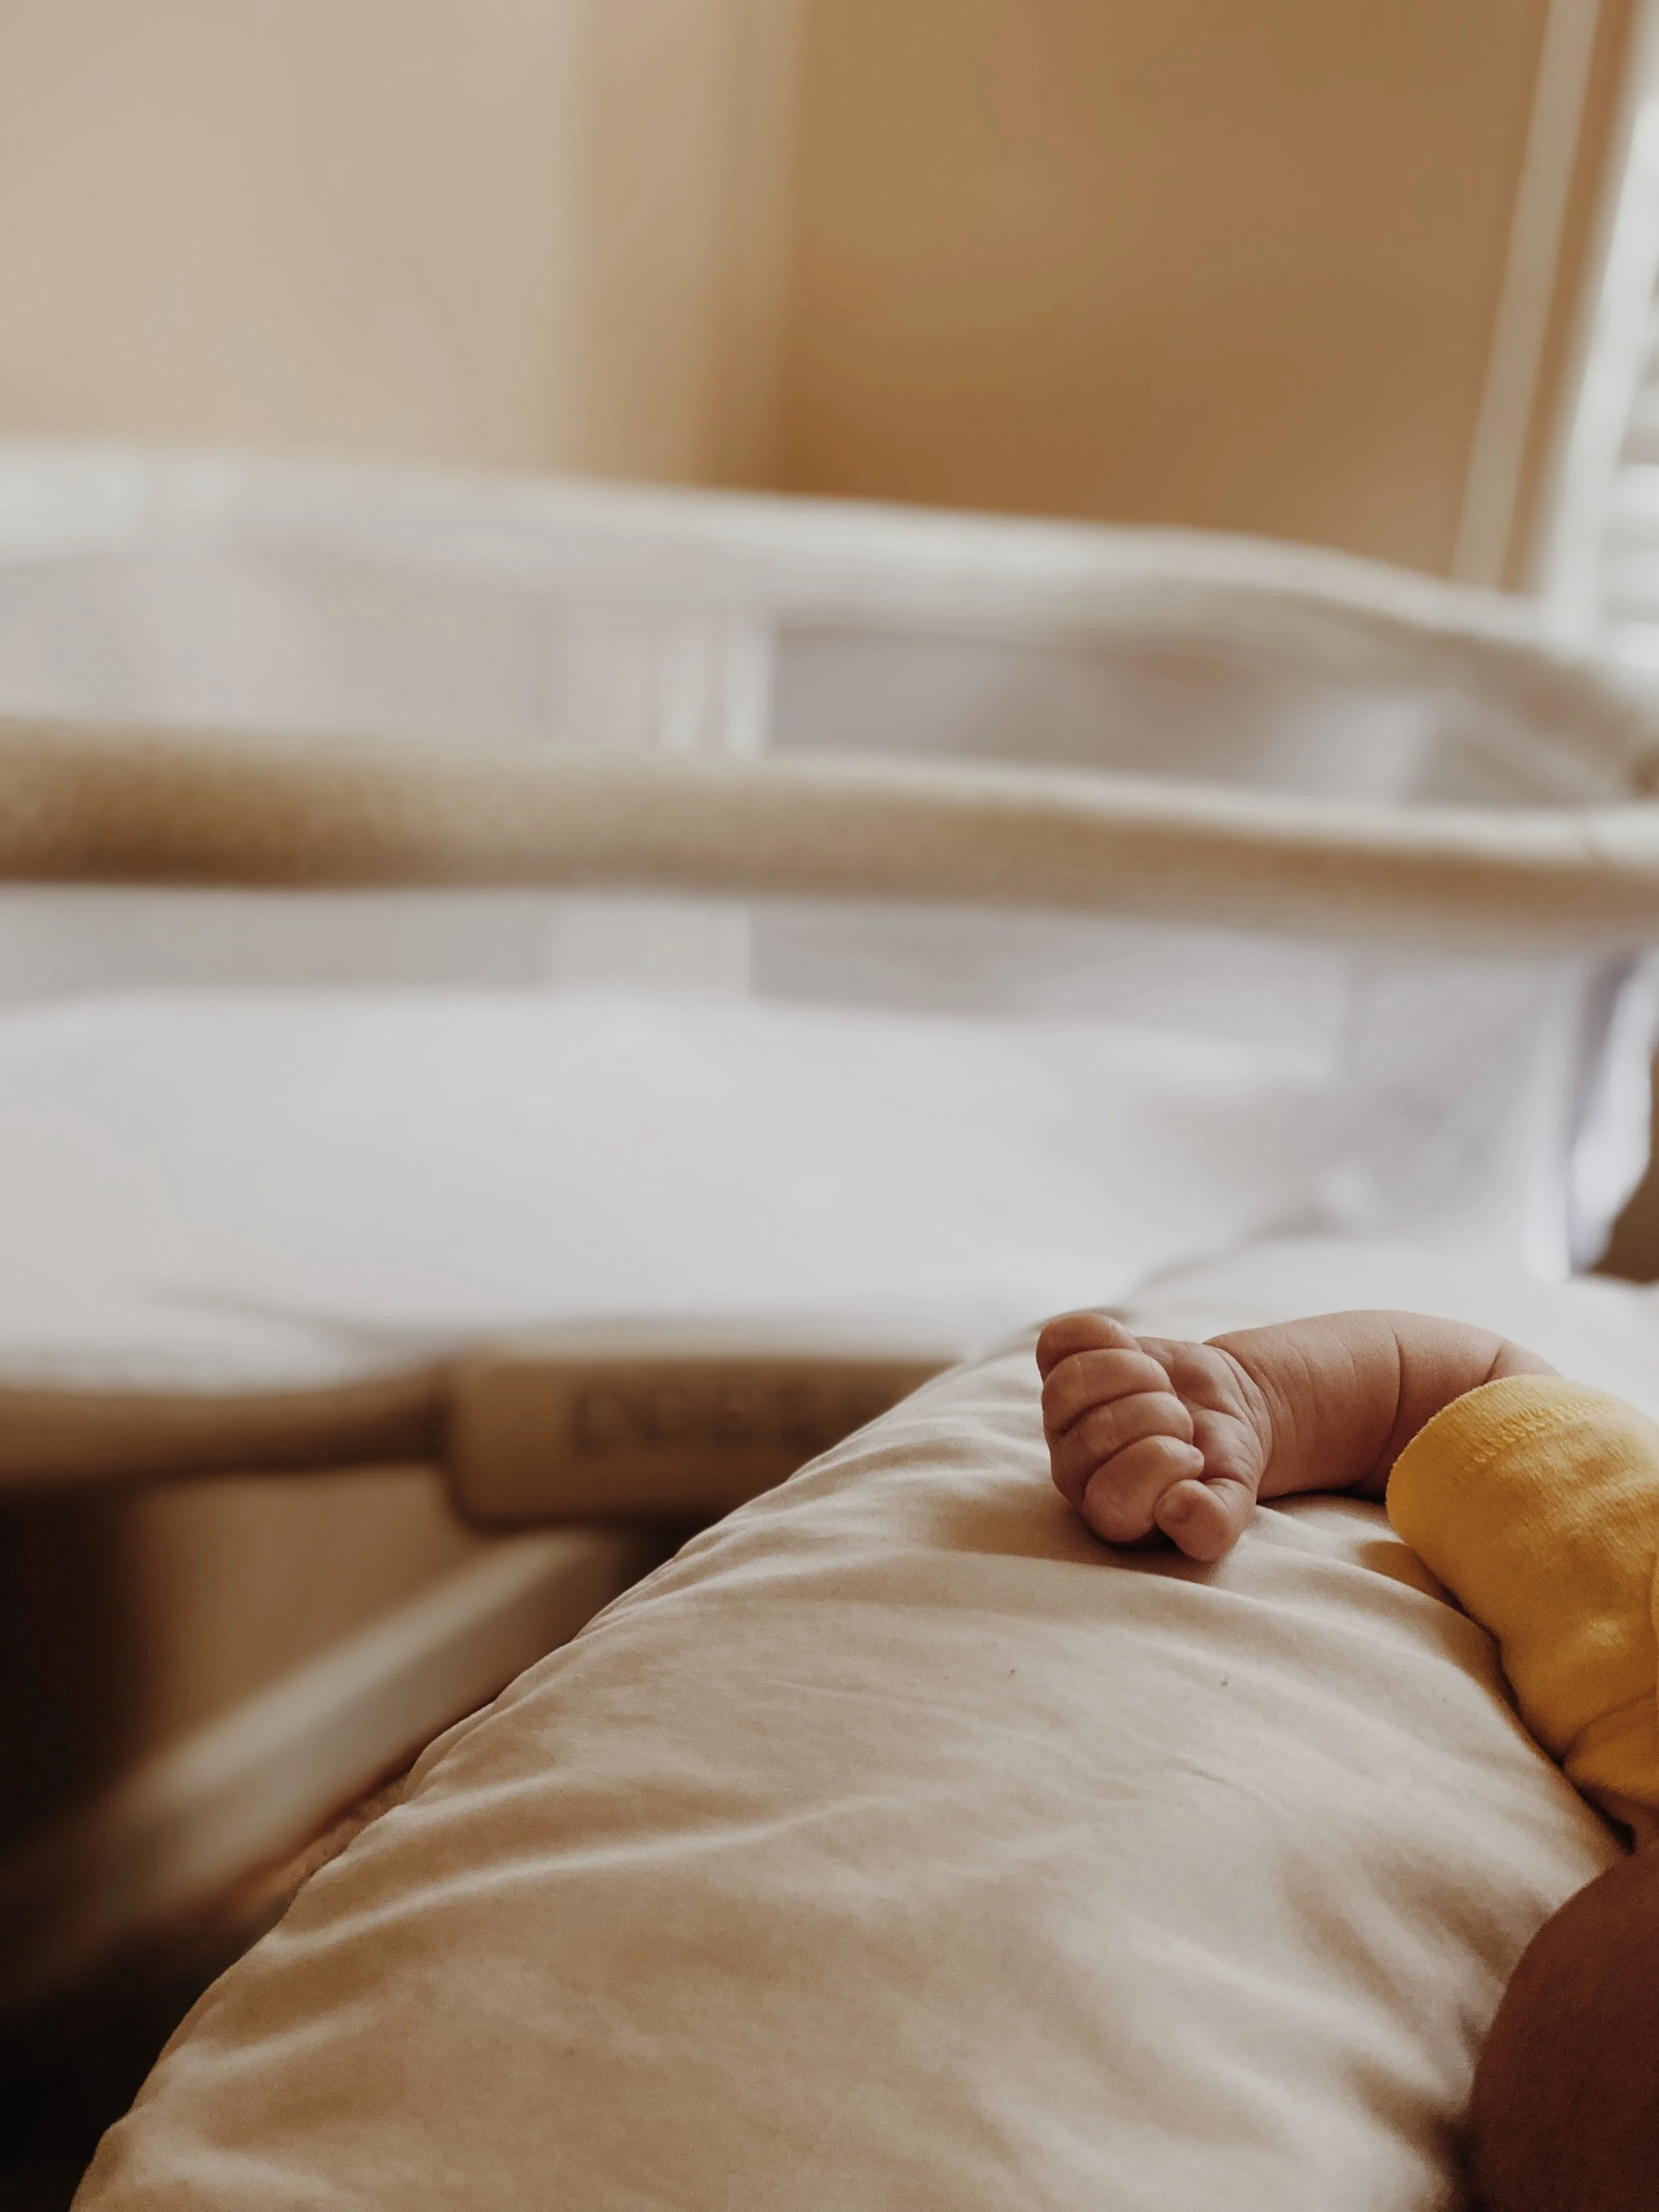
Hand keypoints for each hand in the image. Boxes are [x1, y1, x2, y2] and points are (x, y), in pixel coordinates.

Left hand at [1037, 1311, 1273, 1562]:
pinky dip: (1103, 1335)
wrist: (1220, 1410)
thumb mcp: (1232, 1502)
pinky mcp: (1058, 1369)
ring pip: (1071, 1382)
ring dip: (1134, 1373)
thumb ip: (1212, 1526)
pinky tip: (1132, 1352)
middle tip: (1180, 1421)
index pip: (1112, 1492)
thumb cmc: (1220, 1464)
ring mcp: (1060, 1418)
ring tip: (1159, 1388)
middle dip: (1159, 1415)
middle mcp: (1072, 1470)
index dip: (1163, 1462)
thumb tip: (1177, 1507)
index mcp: (1108, 1514)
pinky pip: (1057, 1340)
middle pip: (1098, 1431)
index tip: (1191, 1457)